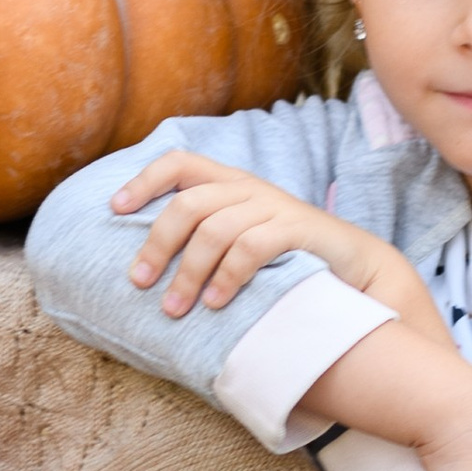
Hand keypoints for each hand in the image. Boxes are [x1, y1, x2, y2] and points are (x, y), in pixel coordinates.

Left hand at [114, 149, 433, 321]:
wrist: (355, 265)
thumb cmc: (286, 257)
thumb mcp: (241, 236)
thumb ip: (204, 235)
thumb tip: (144, 262)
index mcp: (229, 183)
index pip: (179, 162)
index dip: (144, 180)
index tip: (116, 209)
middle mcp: (248, 188)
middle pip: (188, 204)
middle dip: (157, 244)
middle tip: (140, 283)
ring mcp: (274, 207)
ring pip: (215, 230)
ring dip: (188, 273)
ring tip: (174, 308)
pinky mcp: (297, 231)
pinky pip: (250, 248)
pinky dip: (227, 278)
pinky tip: (216, 304)